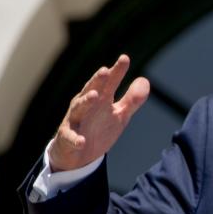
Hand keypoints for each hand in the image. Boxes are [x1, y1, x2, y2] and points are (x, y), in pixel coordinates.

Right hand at [49, 54, 149, 171]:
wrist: (80, 155)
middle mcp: (85, 106)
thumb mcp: (120, 115)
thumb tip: (144, 80)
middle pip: (91, 90)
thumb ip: (132, 100)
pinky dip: (75, 139)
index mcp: (100, 99)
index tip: (125, 58)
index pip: (109, 83)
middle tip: (105, 70)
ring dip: (85, 102)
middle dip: (97, 81)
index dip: (117, 71)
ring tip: (94, 95)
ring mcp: (74, 120)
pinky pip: (71, 138)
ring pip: (78, 109)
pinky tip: (81, 141)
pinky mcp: (67, 138)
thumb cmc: (99, 128)